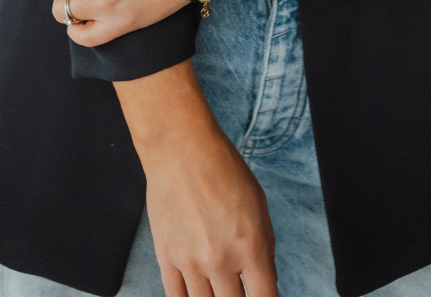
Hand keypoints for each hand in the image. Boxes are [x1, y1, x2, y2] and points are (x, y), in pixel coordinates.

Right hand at [117, 61, 278, 296]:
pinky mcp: (167, 257)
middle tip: (238, 289)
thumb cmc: (222, 169)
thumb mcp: (259, 205)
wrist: (181, 149)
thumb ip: (263, 247)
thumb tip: (263, 279)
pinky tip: (196, 293)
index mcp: (251, 246)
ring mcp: (191, 261)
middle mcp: (221, 260)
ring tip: (218, 287)